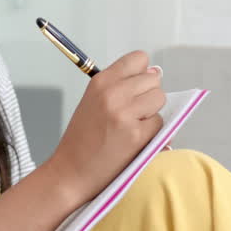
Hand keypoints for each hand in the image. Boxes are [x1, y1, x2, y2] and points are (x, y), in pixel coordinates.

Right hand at [45, 50, 165, 204]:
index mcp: (101, 81)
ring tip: (132, 125)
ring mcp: (125, 114)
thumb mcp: (93, 101)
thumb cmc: (83, 138)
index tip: (134, 88)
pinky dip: (152, 132)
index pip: (139, 59)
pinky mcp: (137, 135)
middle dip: (148, 95)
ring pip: (159, 99)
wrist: (71, 171)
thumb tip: (155, 72)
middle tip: (131, 113)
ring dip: (152, 112)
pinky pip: (160, 123)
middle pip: (153, 80)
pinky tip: (133, 139)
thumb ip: (121, 85)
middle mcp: (113, 93)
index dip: (141, 73)